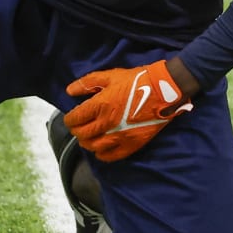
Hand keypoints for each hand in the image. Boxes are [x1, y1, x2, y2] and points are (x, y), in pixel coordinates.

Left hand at [63, 60, 193, 161]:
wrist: (163, 91)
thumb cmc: (136, 81)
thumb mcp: (109, 76)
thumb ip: (87, 83)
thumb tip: (69, 91)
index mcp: (99, 105)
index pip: (75, 119)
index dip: (69, 119)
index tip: (70, 118)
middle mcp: (107, 123)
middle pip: (82, 134)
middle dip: (76, 131)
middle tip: (77, 127)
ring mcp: (119, 136)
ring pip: (93, 147)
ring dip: (86, 143)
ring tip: (87, 137)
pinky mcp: (131, 144)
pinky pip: (111, 156)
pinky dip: (101, 155)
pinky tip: (100, 150)